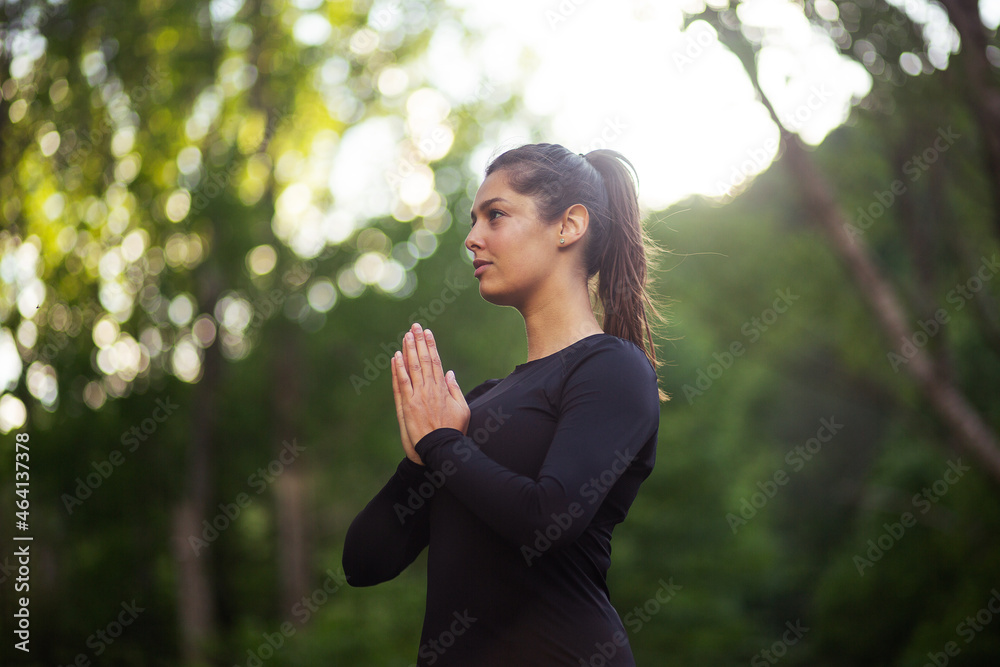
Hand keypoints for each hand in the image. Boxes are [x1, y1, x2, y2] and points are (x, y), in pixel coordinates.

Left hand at [392, 323, 469, 463]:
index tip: (427, 333)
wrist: (441, 449)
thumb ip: (454, 389)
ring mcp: (416, 396)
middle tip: (415, 327)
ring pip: (411, 368)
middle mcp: (429, 389)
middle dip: (418, 342)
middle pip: (422, 360)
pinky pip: (401, 384)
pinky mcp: (406, 406)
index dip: (430, 346)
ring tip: (405, 336)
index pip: (435, 361)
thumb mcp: (462, 409)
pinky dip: (398, 369)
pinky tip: (395, 357)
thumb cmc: (453, 431)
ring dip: (408, 350)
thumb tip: (449, 373)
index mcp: (442, 389)